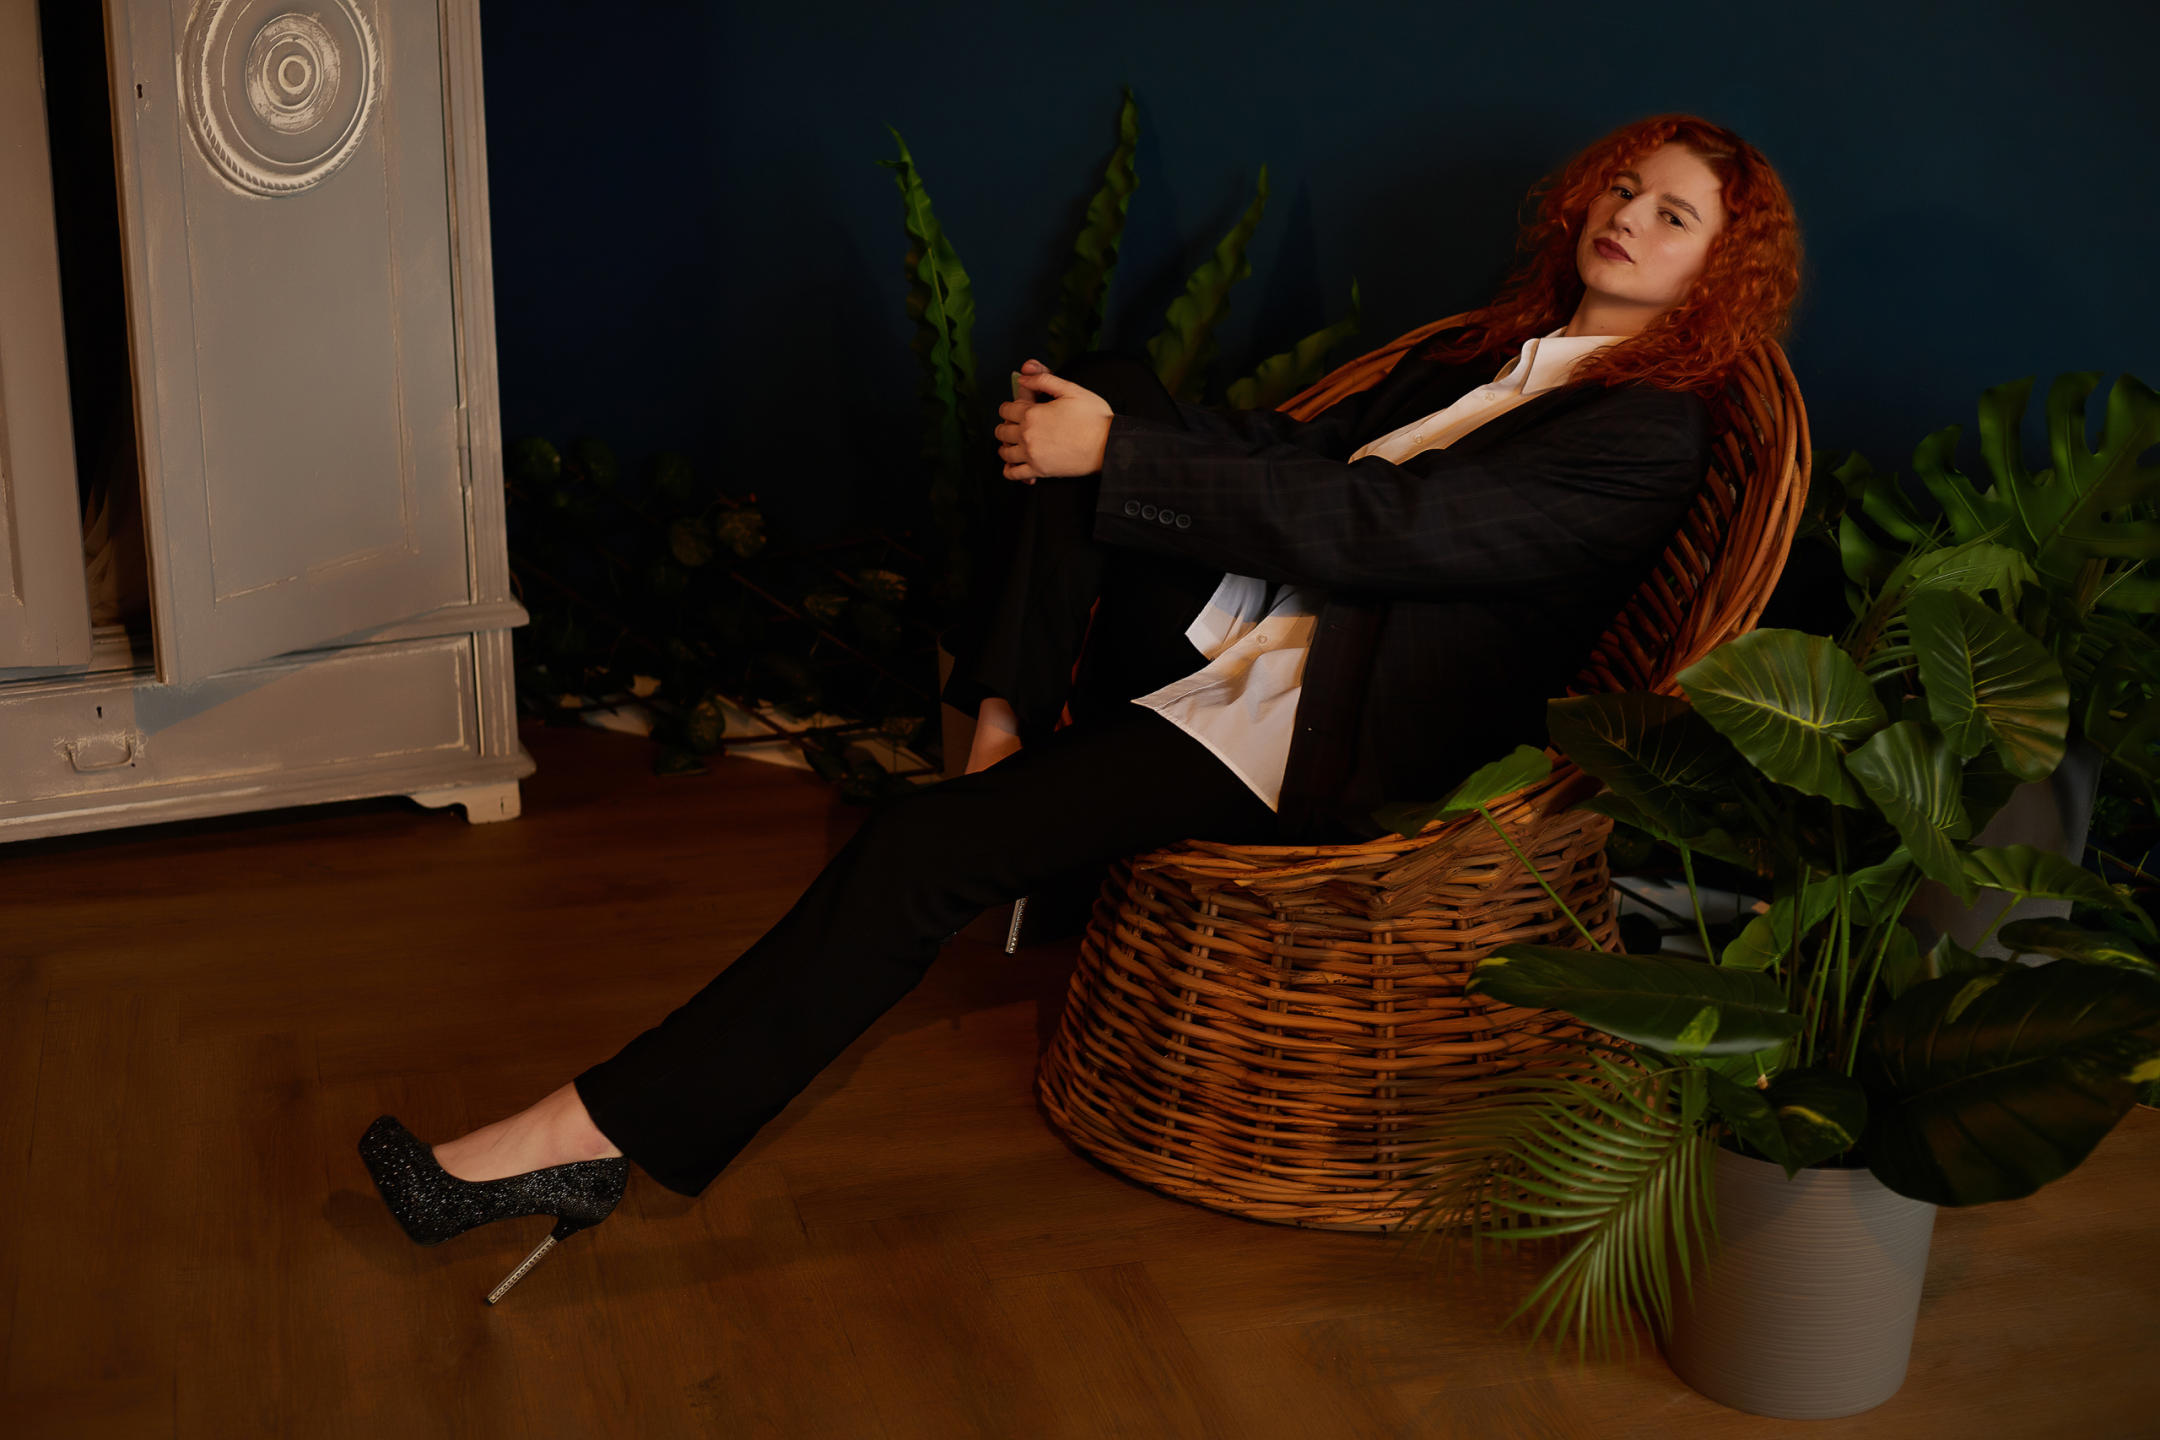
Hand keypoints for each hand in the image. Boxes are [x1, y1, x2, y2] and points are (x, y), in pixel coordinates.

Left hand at [993, 359, 1112, 482]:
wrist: (1109, 445)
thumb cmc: (1094, 418)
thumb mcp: (1071, 389)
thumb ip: (1043, 379)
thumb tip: (1023, 377)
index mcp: (1032, 414)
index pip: (1005, 409)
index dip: (1009, 407)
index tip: (1015, 409)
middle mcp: (1027, 434)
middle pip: (1001, 431)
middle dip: (1006, 426)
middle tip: (1015, 426)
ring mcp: (1032, 454)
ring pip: (1004, 452)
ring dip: (1006, 446)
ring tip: (1014, 444)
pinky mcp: (1039, 471)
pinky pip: (1014, 474)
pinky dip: (1010, 470)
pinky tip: (1014, 464)